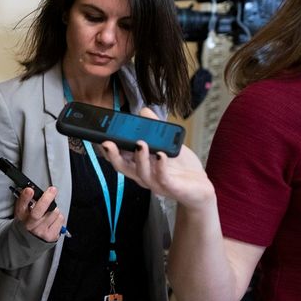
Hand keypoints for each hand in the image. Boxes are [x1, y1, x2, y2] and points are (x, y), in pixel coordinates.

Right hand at [14, 185, 65, 242]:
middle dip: (47, 198)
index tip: (30, 190)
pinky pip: (60, 219)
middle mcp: (30, 225)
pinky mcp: (52, 236)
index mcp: (21, 217)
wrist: (28, 241)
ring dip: (54, 209)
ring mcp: (41, 231)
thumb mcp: (22, 211)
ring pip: (54, 212)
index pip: (22, 206)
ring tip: (49, 212)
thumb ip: (25, 200)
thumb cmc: (27, 222)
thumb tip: (31, 189)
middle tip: (52, 190)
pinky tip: (52, 219)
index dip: (26, 197)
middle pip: (39, 210)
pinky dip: (59, 217)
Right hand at [100, 107, 214, 208]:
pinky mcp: (172, 187)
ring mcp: (156, 183)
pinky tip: (161, 155)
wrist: (200, 188)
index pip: (118, 158)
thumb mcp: (167, 144)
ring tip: (140, 143)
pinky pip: (163, 178)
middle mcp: (143, 175)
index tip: (101, 137)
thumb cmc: (180, 168)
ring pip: (141, 173)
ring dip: (139, 158)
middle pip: (123, 167)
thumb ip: (154, 128)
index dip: (108, 150)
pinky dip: (160, 166)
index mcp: (138, 165)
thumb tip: (143, 111)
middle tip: (108, 142)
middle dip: (113, 155)